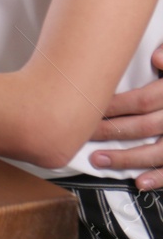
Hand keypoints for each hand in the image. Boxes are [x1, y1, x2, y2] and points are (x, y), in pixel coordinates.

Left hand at [91, 43, 162, 187]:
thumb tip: (157, 57)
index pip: (144, 100)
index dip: (115, 105)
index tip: (89, 108)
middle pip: (145, 126)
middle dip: (111, 131)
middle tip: (83, 134)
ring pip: (157, 151)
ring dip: (126, 158)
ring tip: (98, 160)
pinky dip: (158, 178)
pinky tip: (138, 182)